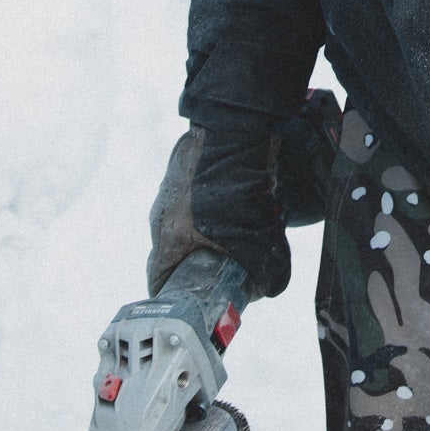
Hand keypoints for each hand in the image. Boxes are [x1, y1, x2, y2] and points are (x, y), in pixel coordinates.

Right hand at [148, 123, 290, 297]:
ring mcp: (176, 190)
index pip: (160, 281)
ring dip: (222, 231)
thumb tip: (269, 287)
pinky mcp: (192, 170)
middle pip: (181, 253)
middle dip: (209, 263)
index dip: (180, 298)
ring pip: (197, 224)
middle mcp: (164, 214)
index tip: (199, 304)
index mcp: (167, 237)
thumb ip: (266, 271)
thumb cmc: (234, 185)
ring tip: (251, 229)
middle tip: (235, 267)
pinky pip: (208, 199)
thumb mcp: (255, 237)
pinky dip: (228, 205)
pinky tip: (254, 201)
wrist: (234, 126)